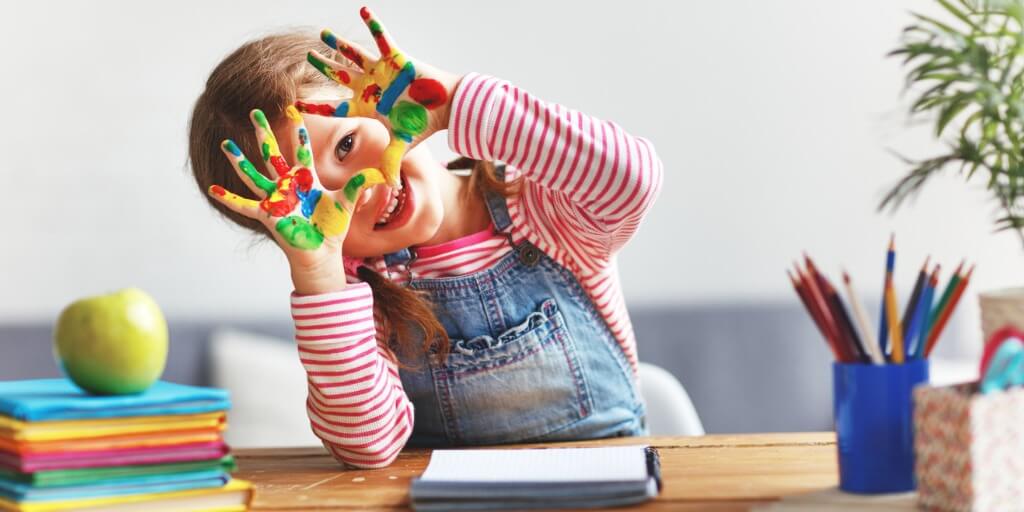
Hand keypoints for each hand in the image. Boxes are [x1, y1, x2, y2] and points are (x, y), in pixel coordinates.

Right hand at [207, 106, 384, 289]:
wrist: (322, 253)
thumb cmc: (331, 228)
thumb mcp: (348, 202)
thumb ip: (361, 185)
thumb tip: (383, 174)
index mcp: (306, 180)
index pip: (302, 150)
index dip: (298, 132)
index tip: (293, 111)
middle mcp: (288, 186)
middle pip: (273, 154)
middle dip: (264, 133)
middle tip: (254, 112)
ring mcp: (276, 200)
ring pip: (254, 174)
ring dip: (239, 160)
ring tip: (225, 144)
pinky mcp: (268, 215)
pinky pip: (244, 205)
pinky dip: (229, 198)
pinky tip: (213, 189)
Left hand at [298, 6, 461, 185]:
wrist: (446, 107)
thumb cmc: (423, 124)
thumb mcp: (403, 144)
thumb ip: (391, 162)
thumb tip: (388, 188)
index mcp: (367, 105)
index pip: (335, 106)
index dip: (316, 106)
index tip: (295, 104)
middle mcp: (370, 86)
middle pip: (339, 76)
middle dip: (323, 67)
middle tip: (307, 57)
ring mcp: (381, 70)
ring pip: (354, 54)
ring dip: (338, 44)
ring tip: (323, 34)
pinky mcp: (396, 57)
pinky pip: (382, 37)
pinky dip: (374, 24)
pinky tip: (363, 9)